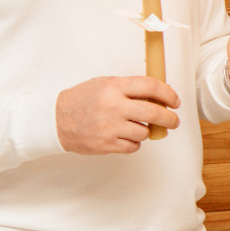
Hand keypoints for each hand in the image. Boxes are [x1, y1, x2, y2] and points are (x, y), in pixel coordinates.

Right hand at [56, 75, 179, 154]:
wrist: (55, 120)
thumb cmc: (82, 100)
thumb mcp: (104, 84)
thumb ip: (129, 88)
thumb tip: (159, 95)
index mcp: (114, 87)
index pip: (151, 87)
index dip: (168, 94)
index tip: (174, 101)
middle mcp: (114, 106)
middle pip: (154, 112)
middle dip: (170, 118)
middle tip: (173, 120)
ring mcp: (110, 127)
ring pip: (145, 132)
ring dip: (146, 130)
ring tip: (136, 127)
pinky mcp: (107, 144)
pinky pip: (134, 146)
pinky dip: (133, 142)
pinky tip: (124, 136)